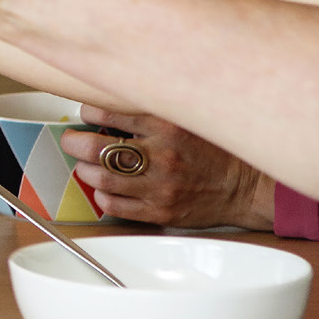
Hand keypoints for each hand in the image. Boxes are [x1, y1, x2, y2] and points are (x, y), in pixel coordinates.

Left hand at [61, 107, 275, 230]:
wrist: (246, 186)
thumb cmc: (214, 151)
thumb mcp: (186, 119)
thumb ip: (151, 113)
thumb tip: (110, 107)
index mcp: (167, 126)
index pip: (108, 112)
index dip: (88, 112)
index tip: (87, 114)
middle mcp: (161, 156)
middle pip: (95, 148)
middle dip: (74, 142)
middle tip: (72, 140)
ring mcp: (159, 186)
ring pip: (99, 178)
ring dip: (85, 169)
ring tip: (87, 164)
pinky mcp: (160, 211)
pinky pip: (114, 205)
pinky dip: (102, 194)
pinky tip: (107, 187)